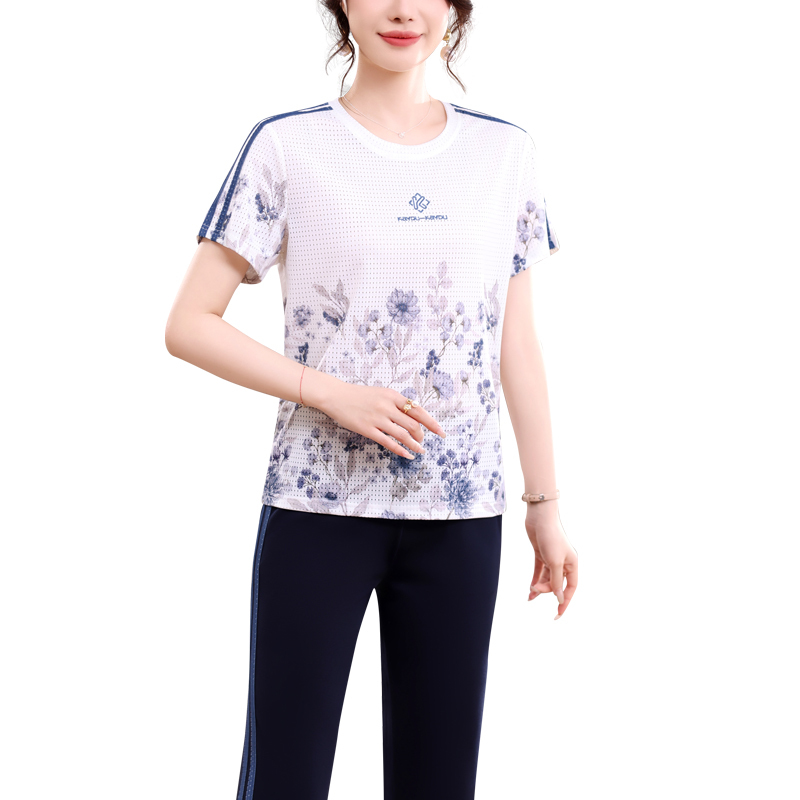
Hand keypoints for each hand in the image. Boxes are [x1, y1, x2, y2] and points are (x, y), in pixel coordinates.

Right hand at [321, 383, 445, 457]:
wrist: (336, 396)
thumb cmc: (359, 395)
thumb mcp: (381, 393)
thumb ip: (396, 403)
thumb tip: (413, 415)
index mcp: (393, 396)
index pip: (418, 410)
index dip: (431, 423)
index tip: (440, 432)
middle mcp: (387, 407)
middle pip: (413, 424)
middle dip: (422, 436)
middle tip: (423, 442)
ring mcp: (378, 419)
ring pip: (403, 435)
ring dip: (415, 445)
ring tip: (420, 451)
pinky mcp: (368, 429)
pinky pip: (388, 442)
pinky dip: (401, 450)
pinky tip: (408, 455)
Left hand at [525, 503, 577, 619]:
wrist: (539, 517)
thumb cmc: (551, 537)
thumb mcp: (554, 562)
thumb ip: (557, 581)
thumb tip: (559, 598)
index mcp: (572, 564)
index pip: (570, 588)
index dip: (564, 601)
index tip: (557, 614)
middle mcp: (563, 562)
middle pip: (557, 583)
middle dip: (547, 589)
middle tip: (536, 588)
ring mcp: (552, 558)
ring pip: (547, 578)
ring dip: (539, 586)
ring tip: (531, 594)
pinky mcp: (541, 554)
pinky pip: (539, 571)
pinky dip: (535, 579)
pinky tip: (530, 589)